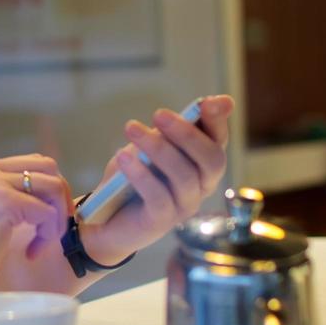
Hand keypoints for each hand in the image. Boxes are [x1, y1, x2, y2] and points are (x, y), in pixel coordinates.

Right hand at [0, 154, 70, 294]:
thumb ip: (11, 198)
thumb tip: (52, 197)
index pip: (35, 164)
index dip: (50, 194)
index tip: (42, 227)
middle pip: (49, 168)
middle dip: (59, 201)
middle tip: (51, 233)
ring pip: (54, 187)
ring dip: (56, 220)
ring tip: (38, 245)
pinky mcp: (1, 202)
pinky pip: (47, 212)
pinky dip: (46, 235)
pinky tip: (30, 254)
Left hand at [81, 96, 233, 265]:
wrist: (107, 217)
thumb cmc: (134, 176)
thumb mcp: (148, 147)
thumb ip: (165, 131)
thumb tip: (176, 113)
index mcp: (202, 163)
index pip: (219, 141)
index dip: (217, 121)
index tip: (208, 103)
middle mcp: (202, 186)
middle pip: (211, 160)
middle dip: (187, 134)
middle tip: (159, 114)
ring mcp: (185, 206)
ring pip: (184, 177)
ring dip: (158, 149)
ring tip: (132, 128)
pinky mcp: (162, 221)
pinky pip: (158, 197)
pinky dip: (140, 174)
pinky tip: (122, 156)